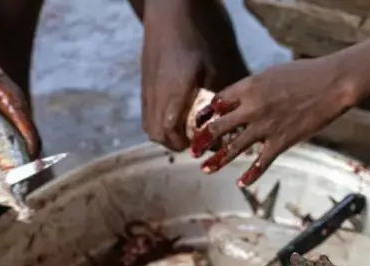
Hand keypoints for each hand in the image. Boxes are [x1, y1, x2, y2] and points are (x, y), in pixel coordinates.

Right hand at [140, 2, 216, 150]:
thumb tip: (225, 119)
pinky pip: (146, 117)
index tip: (203, 144)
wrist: (167, 17)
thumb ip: (212, 95)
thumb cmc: (194, 39)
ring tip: (186, 133)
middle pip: (158, 134)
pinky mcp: (144, 89)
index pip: (170, 129)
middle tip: (196, 142)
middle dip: (177, 144)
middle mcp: (156, 94)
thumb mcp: (210, 67)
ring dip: (167, 137)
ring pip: (150, 128)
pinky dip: (159, 126)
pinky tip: (175, 121)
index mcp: (174, 90)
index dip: (185, 143)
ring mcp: (148, 92)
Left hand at [190, 57, 357, 185]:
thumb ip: (254, 88)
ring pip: (234, 147)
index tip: (198, 122)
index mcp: (249, 87)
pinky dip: (251, 174)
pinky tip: (241, 183)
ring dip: (218, 160)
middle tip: (193, 149)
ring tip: (205, 169)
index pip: (218, 103)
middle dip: (203, 139)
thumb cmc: (306, 74)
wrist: (332, 84)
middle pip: (219, 127)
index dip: (206, 114)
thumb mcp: (272, 74)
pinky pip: (261, 162)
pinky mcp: (282, 141)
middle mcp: (252, 108)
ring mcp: (266, 126)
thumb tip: (243, 99)